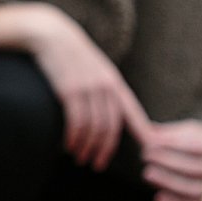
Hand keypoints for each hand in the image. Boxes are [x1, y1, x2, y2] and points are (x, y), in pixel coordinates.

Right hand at [0, 3, 151, 170]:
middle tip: (98, 164)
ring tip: (80, 157)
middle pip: (111, 127)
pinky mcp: (69, 90)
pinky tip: (69, 145)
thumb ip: (105, 91)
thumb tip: (110, 116)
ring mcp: (88, 88)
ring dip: (87, 147)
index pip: (134, 114)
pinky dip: (73, 138)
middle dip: (105, 150)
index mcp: (115, 83)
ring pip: (93, 128)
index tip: (150, 152)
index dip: (144, 135)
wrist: (52, 35)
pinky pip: (76, 122)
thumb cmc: (72, 56)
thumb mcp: (95, 70)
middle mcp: (105, 87)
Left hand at [138, 120, 201, 200]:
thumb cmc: (192, 142)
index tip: (152, 140)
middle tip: (145, 155)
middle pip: (198, 168)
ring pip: (195, 190)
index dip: (175, 144)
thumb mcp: (182, 132)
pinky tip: (158, 198)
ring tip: (147, 173)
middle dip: (170, 162)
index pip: (201, 145)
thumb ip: (163, 133)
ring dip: (169, 183)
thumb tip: (139, 126)